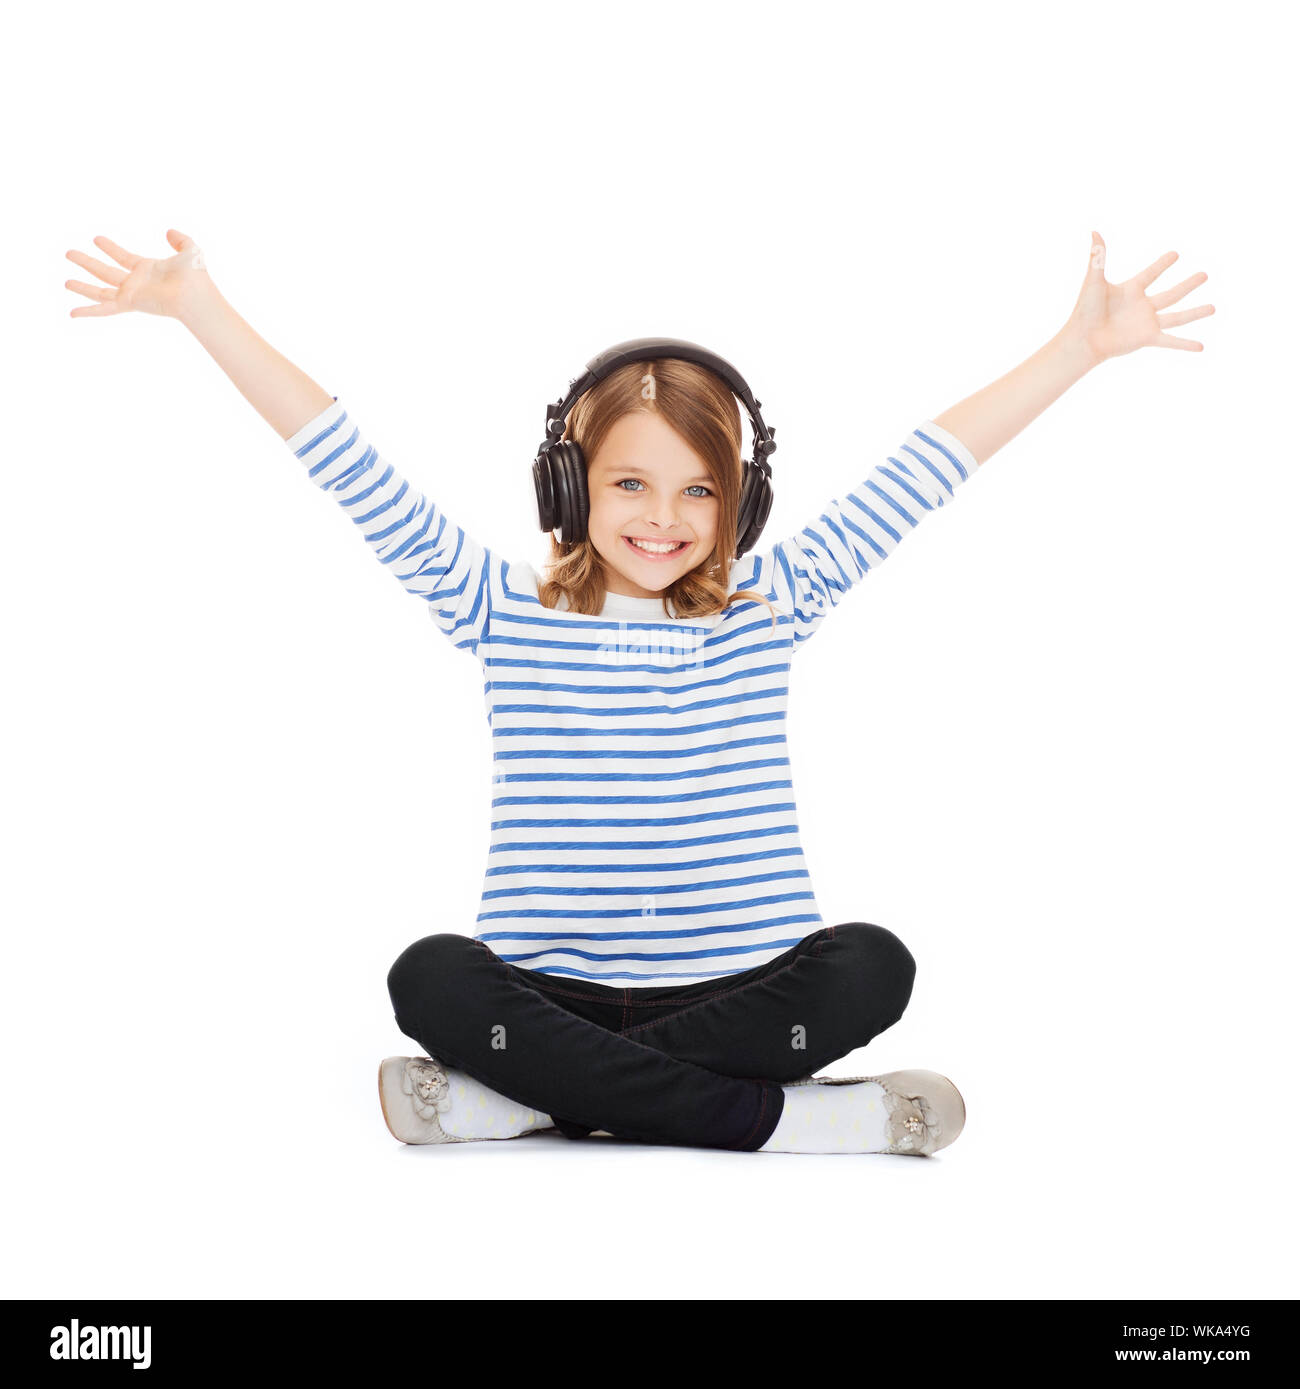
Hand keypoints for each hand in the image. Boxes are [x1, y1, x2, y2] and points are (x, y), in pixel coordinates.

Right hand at [65, 228, 212, 319]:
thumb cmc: (195, 276)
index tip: (96, 239)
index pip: (122, 257)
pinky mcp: (129, 303)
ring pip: (100, 290)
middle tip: (69, 253)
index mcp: (147, 270)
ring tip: (65, 282)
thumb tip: (169, 231)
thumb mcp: (190, 250)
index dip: (109, 248)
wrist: (194, 294)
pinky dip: (88, 312)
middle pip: (105, 272)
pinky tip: (72, 313)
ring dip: (82, 286)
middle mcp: (136, 283)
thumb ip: (181, 240)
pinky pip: (104, 308)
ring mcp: (131, 294)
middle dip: (87, 262)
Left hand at [1067, 232, 1214, 365]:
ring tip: (1214, 308)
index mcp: (1131, 289)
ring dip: (1196, 312)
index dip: (1163, 264)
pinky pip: (1171, 341)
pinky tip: (1201, 347)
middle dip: (1189, 284)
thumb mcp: (1094, 280)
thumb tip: (1094, 231)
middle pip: (1172, 293)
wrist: (1083, 338)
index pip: (1151, 273)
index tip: (1175, 254)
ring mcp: (1147, 322)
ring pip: (1178, 316)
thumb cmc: (1085, 310)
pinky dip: (1185, 345)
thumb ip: (1097, 256)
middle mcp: (1142, 306)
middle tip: (1205, 274)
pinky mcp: (1147, 337)